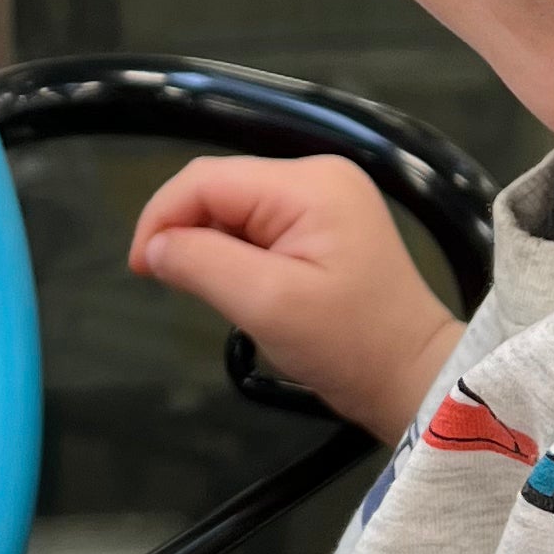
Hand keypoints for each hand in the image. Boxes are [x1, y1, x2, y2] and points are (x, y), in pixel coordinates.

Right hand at [129, 155, 460, 444]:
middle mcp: (317, 176)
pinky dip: (236, 254)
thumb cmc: (348, 344)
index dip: (162, 217)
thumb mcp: (267, 305)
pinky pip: (258, 224)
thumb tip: (153, 247)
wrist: (412, 376)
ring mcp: (324, 198)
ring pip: (235, 208)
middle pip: (220, 188)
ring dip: (211, 246)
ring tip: (214, 293)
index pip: (207, 179)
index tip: (140, 268)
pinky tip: (241, 287)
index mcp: (308, 184)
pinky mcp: (324, 222)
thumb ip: (202, 264)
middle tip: (168, 284)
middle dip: (186, 232)